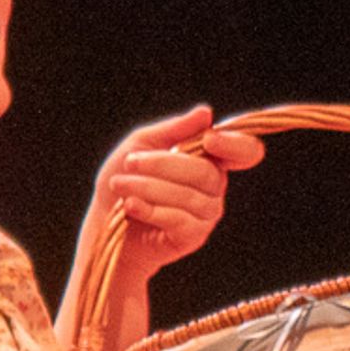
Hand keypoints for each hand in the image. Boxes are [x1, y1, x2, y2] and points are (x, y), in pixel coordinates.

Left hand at [91, 106, 262, 284]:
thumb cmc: (126, 176)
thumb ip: (175, 128)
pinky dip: (151, 211)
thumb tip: (206, 113)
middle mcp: (215, 186)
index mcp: (210, 158)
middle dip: (162, 165)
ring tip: (120, 184)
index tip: (209, 140)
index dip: (235, 145)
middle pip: (205, 172)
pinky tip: (130, 206)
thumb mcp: (142, 143)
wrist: (104, 220)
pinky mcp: (193, 237)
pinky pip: (180, 221)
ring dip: (148, 187)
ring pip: (189, 197)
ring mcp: (207, 214)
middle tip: (130, 162)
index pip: (245, 151)